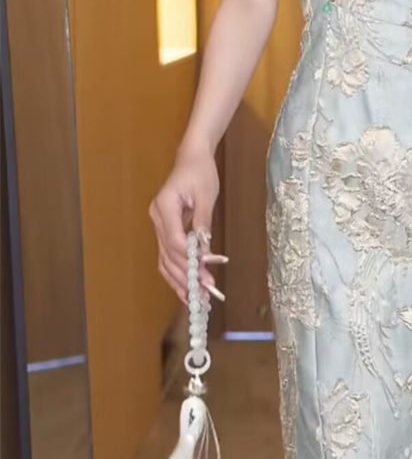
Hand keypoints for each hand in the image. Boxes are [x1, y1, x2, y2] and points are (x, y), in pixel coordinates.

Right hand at [148, 143, 222, 304]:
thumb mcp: (206, 195)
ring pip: (165, 260)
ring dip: (180, 281)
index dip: (190, 260)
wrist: (192, 158)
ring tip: (197, 300)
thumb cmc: (200, 172)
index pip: (174, 241)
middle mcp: (156, 219)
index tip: (207, 273)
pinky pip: (167, 256)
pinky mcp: (165, 230)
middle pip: (168, 256)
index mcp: (164, 207)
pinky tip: (186, 290)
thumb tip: (204, 249)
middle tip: (205, 295)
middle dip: (186, 277)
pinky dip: (176, 274)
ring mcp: (158, 225)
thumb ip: (203, 222)